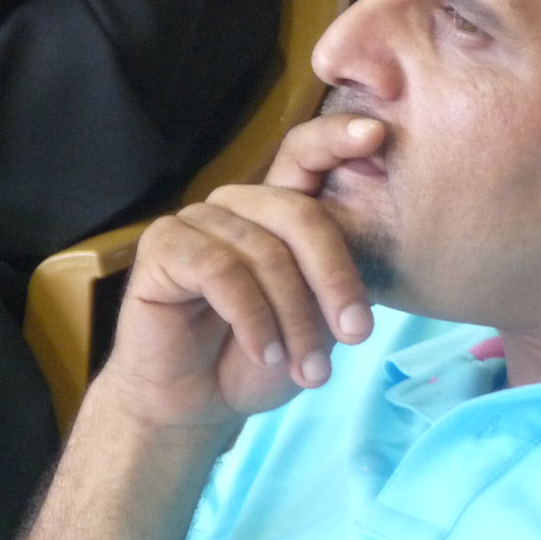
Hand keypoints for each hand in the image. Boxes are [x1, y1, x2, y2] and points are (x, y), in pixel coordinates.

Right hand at [98, 113, 384, 433]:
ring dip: (294, 320)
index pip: (307, 155)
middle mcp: (239, 204)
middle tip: (356, 335)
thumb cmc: (263, 361)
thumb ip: (337, 280)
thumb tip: (377, 245)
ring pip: (265, 253)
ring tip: (308, 371)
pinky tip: (265, 354)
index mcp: (279, 209)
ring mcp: (198, 219)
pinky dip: (252, 319)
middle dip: (334, 279)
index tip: (377, 134)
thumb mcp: (317, 323)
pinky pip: (221, 271)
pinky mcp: (163, 244)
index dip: (338, 137)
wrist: (199, 405)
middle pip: (300, 215)